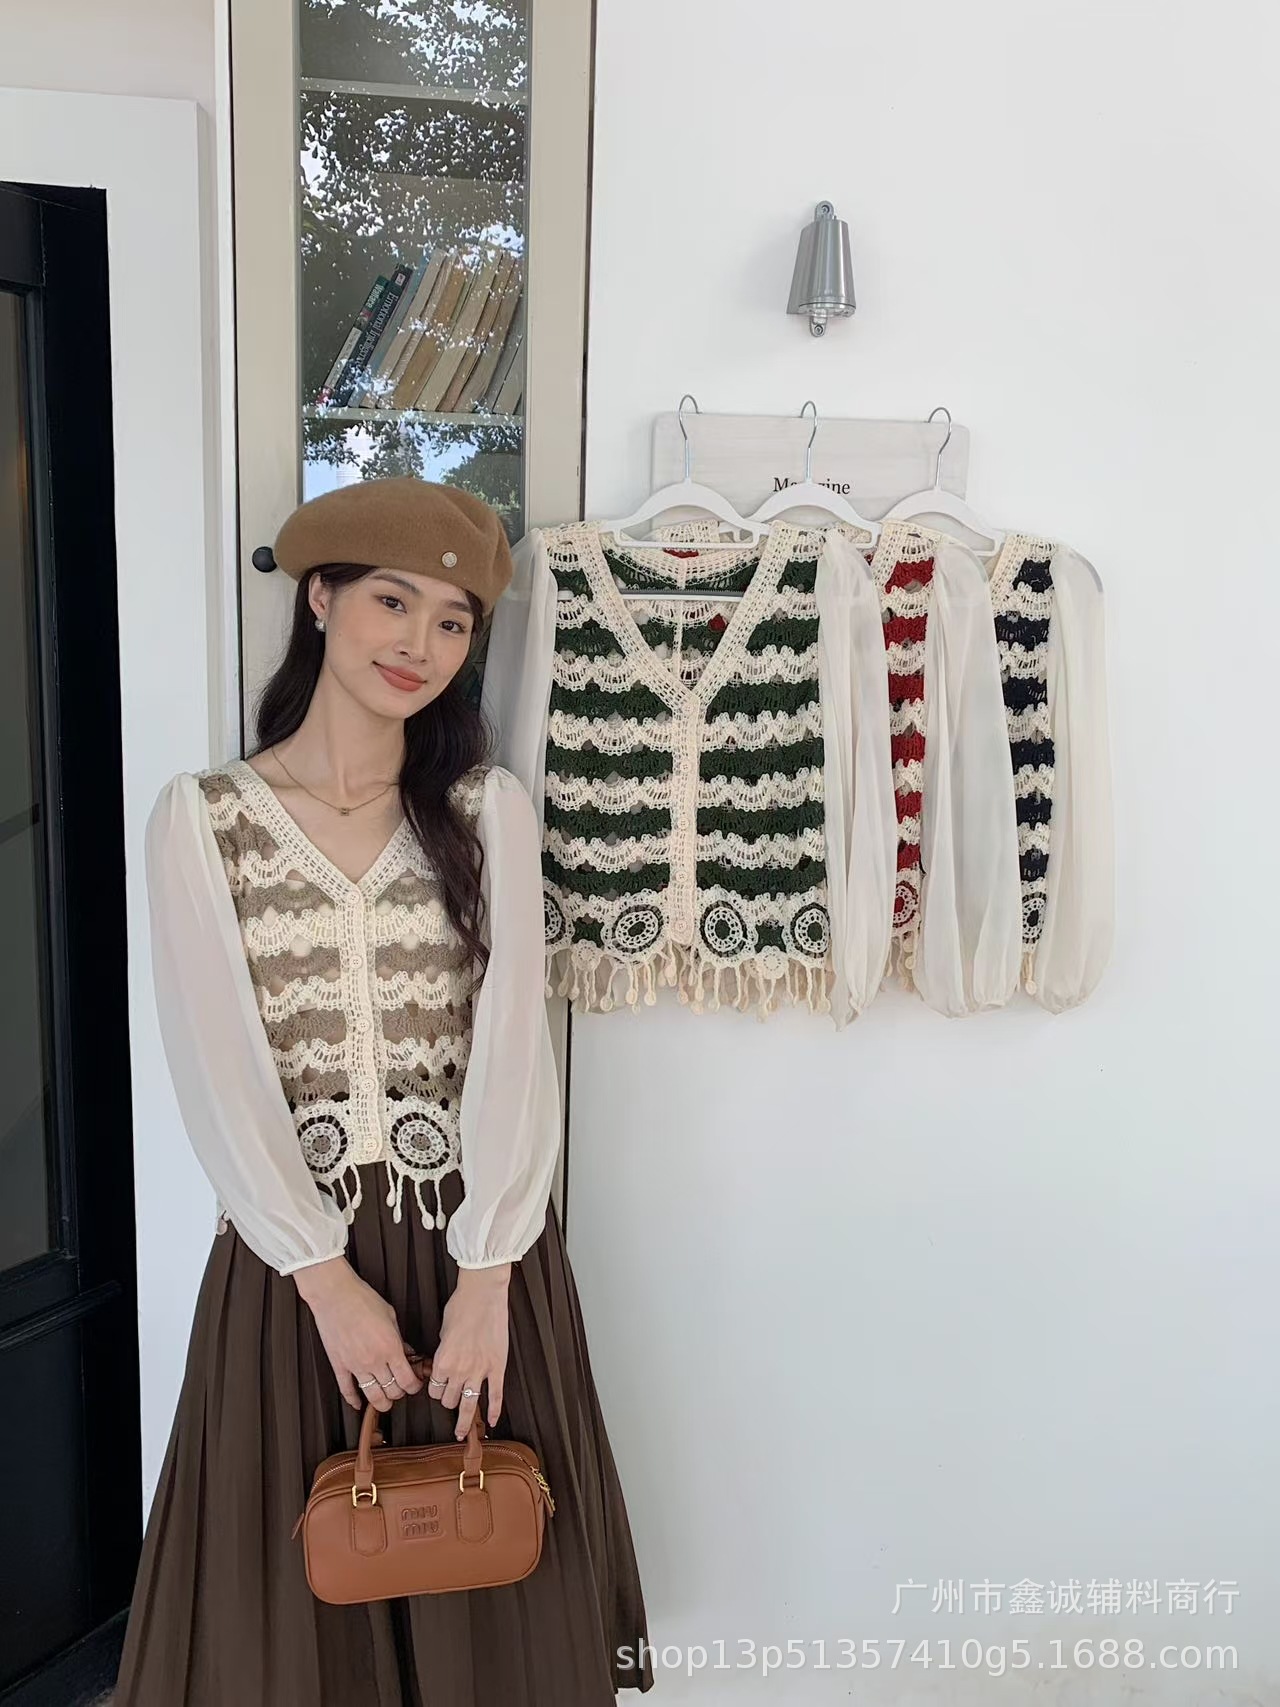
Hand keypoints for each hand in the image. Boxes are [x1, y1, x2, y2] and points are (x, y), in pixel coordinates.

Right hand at [291, 1256, 424, 1413]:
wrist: (335, 1294)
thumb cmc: (362, 1299)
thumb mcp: (390, 1316)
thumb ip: (400, 1338)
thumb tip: (407, 1352)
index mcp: (390, 1347)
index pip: (407, 1380)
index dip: (414, 1386)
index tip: (415, 1384)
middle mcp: (374, 1360)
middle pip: (392, 1391)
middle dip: (400, 1393)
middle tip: (401, 1388)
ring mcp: (355, 1365)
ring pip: (372, 1396)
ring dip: (382, 1403)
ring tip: (385, 1401)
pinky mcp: (339, 1365)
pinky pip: (347, 1390)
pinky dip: (353, 1400)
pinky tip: (358, 1404)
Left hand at [430, 1264, 511, 1438]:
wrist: (483, 1294)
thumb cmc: (461, 1306)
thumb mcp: (443, 1330)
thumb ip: (444, 1351)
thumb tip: (445, 1361)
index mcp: (443, 1361)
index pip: (433, 1390)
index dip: (434, 1390)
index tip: (437, 1389)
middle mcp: (460, 1370)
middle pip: (448, 1400)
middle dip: (447, 1401)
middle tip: (450, 1399)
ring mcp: (480, 1371)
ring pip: (469, 1405)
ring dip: (465, 1420)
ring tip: (462, 1432)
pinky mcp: (498, 1367)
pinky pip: (496, 1395)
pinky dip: (495, 1411)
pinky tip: (493, 1422)